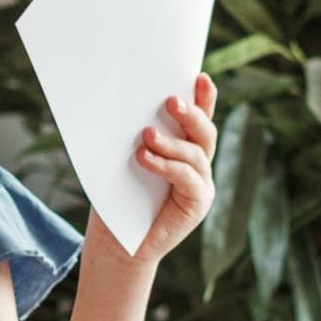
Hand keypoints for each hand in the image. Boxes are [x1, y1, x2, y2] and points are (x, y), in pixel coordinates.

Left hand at [93, 72, 218, 269]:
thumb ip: (134, 139)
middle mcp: (198, 165)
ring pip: (196, 154)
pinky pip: (188, 179)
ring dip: (171, 142)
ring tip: (146, 135)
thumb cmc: (117, 200)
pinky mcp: (197, 204)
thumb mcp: (122, 162)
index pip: (199, 118)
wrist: (116, 244)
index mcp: (183, 149)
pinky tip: (145, 158)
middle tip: (170, 101)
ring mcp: (201, 184)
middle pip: (204, 132)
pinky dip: (167, 166)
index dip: (204, 97)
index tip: (198, 75)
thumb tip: (122, 106)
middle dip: (191, 114)